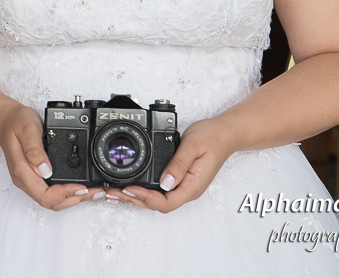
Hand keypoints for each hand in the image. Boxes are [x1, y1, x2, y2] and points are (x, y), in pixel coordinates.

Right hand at [0, 101, 100, 210]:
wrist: (6, 122)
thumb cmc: (16, 123)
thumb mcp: (27, 129)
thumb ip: (34, 149)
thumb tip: (44, 169)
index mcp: (22, 171)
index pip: (44, 195)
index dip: (65, 194)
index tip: (81, 186)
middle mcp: (25, 180)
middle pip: (51, 203)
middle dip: (75, 199)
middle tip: (95, 190)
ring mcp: (29, 181)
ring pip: (53, 201)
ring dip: (73, 199)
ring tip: (92, 191)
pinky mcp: (35, 178)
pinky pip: (52, 193)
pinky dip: (68, 193)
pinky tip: (79, 187)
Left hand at [105, 117, 237, 212]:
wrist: (225, 133)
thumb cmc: (212, 137)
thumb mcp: (193, 146)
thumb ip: (179, 164)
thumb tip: (165, 182)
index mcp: (192, 186)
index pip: (166, 203)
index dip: (145, 198)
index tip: (128, 189)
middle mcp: (187, 190)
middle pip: (158, 205)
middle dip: (134, 200)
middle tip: (113, 192)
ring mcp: (184, 186)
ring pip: (157, 199)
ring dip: (136, 197)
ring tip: (116, 192)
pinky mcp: (180, 180)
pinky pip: (160, 190)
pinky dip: (144, 189)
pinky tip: (132, 186)